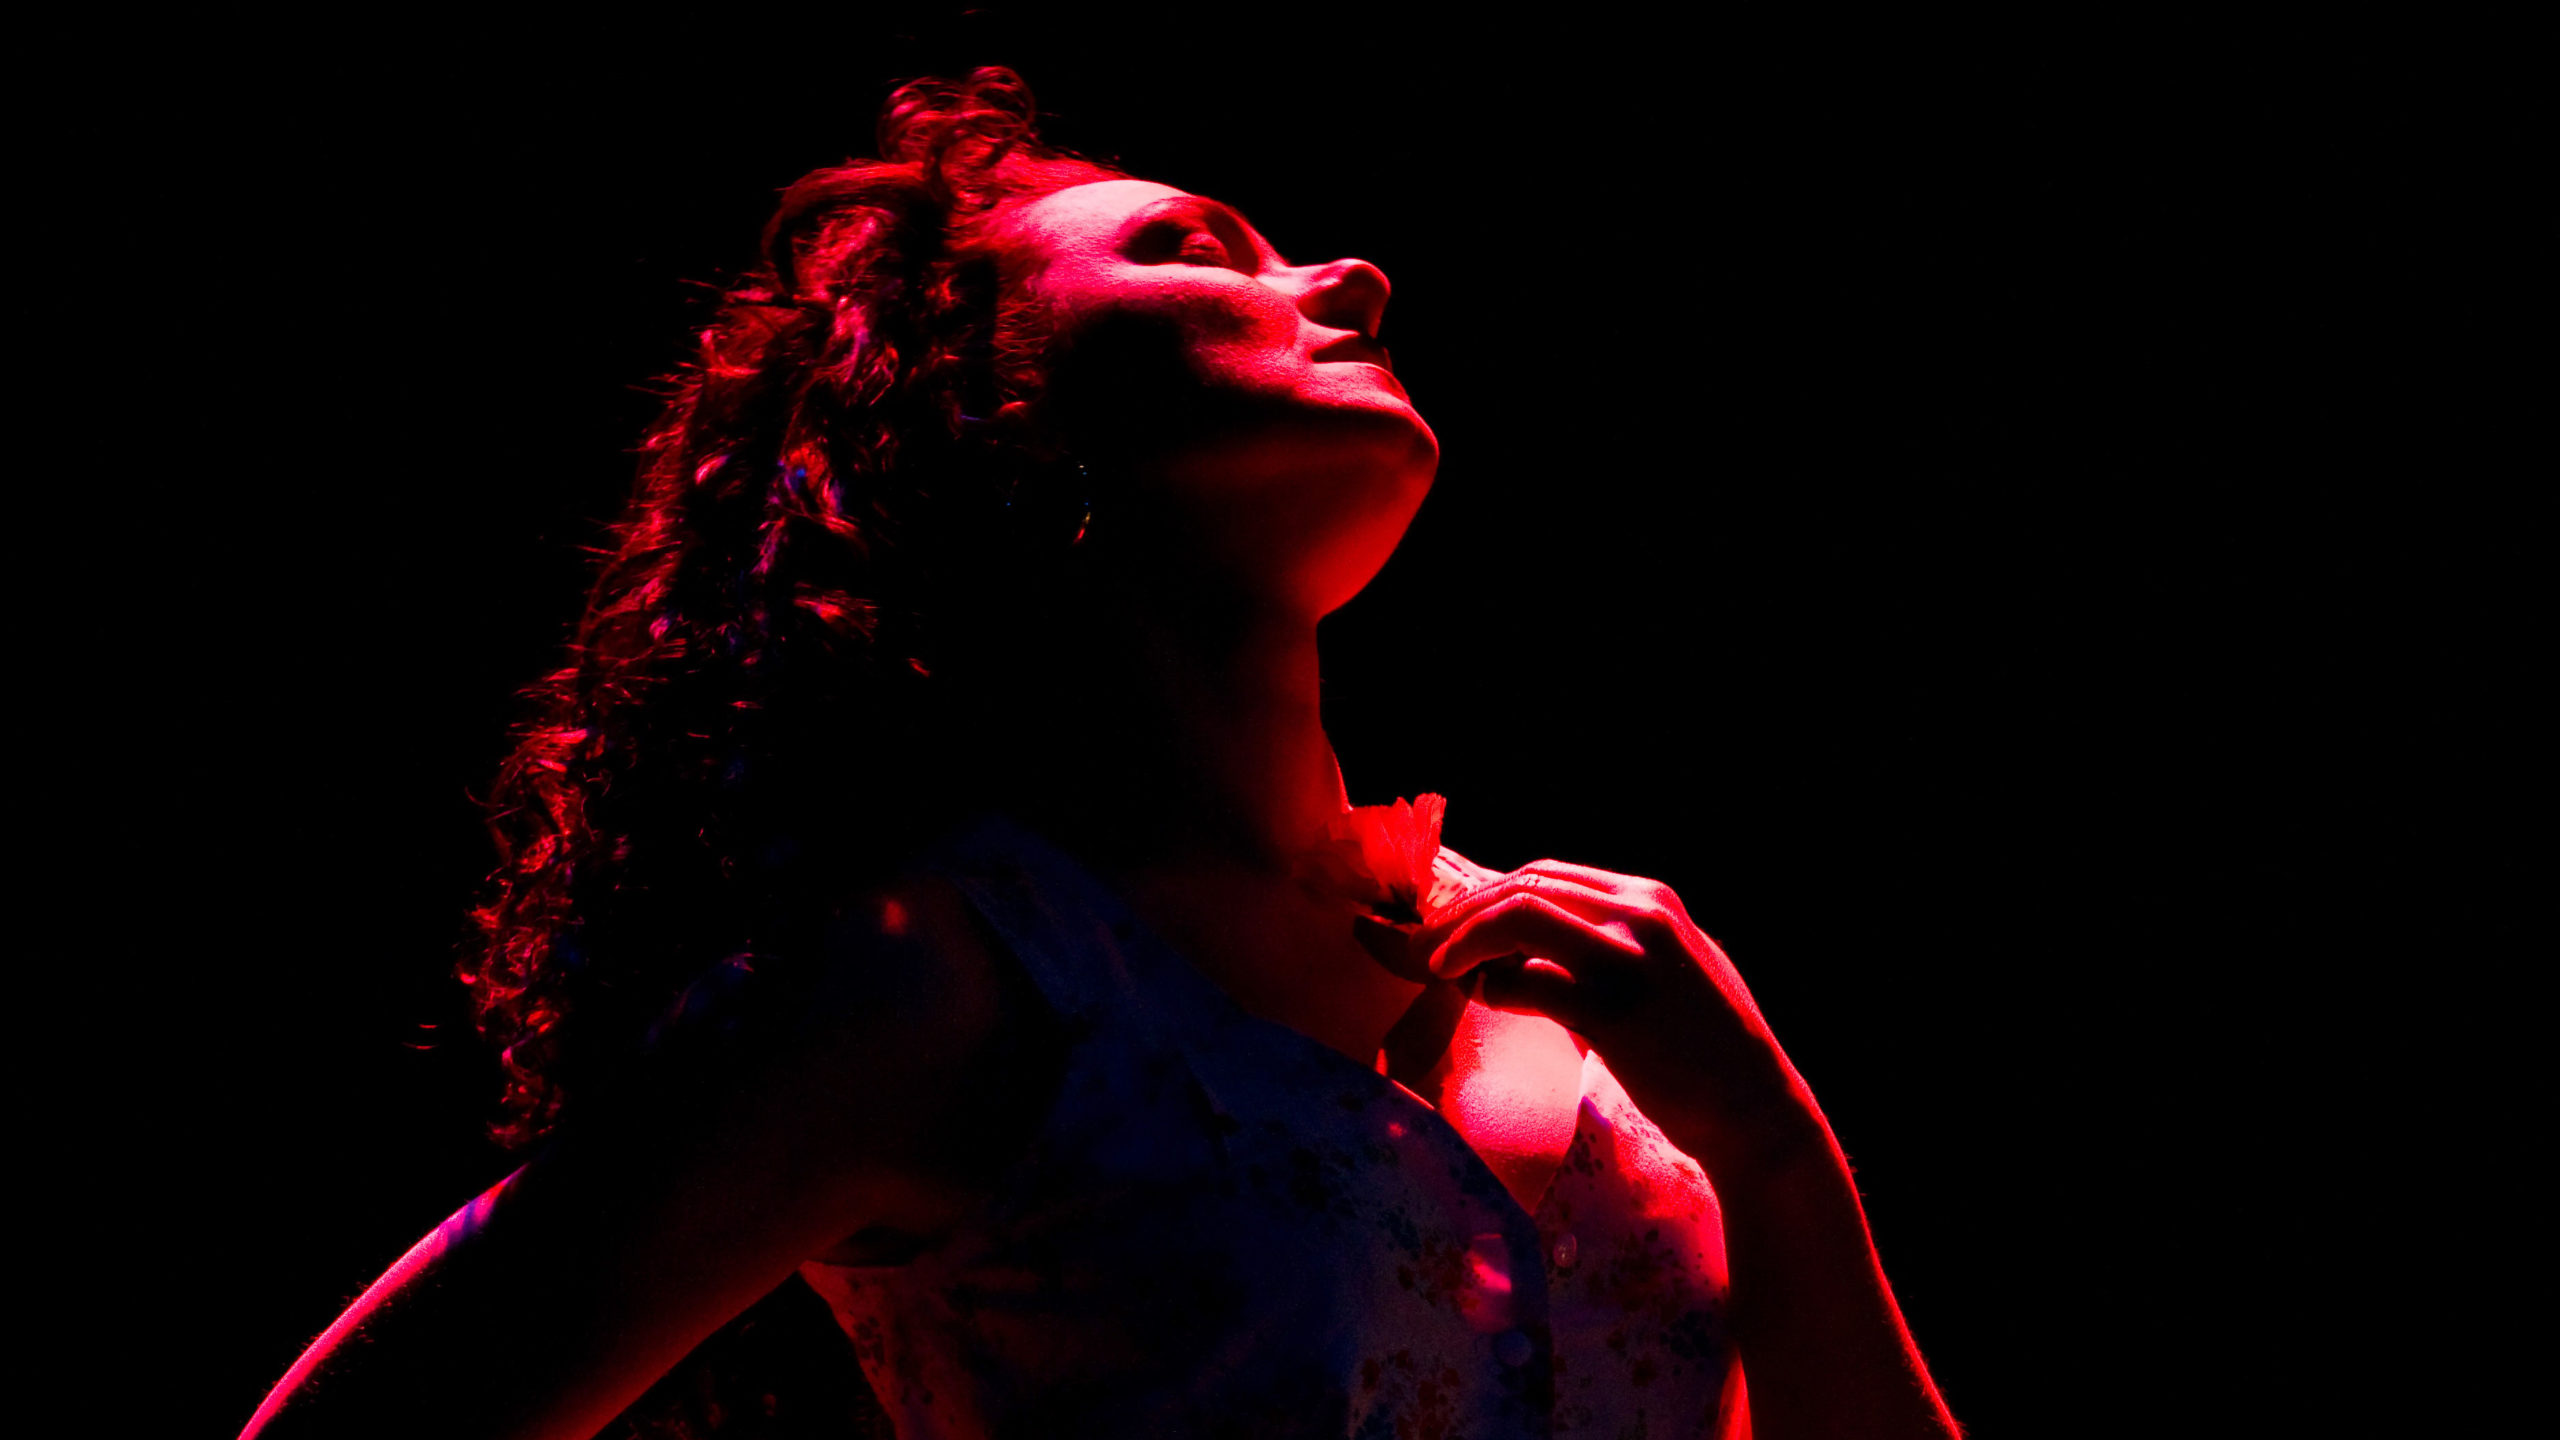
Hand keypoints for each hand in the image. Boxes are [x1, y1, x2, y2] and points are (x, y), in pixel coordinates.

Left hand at [1402, 860, 1824, 1182]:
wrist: (1756, 1109)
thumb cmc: (1703, 1047)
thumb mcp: (1669, 965)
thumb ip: (1610, 940)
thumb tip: (1524, 938)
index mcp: (1650, 898)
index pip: (1546, 874)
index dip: (1485, 894)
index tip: (1451, 922)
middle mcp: (1640, 914)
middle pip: (1523, 885)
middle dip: (1460, 913)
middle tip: (1422, 946)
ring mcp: (1628, 959)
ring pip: (1517, 916)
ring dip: (1463, 939)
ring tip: (1437, 968)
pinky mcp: (1614, 1012)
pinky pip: (1528, 983)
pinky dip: (1494, 988)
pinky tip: (1485, 1000)